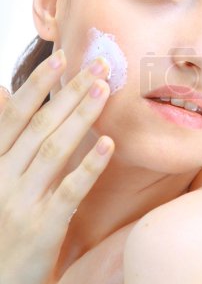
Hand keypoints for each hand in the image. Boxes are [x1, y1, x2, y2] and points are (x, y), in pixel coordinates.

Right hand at [0, 50, 113, 283]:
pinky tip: (108, 144)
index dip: (38, 83)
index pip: (17, 114)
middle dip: (70, 91)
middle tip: (99, 64)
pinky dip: (88, 166)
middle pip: (41, 124)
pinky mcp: (43, 227)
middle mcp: (3, 176)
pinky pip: (69, 191)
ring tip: (104, 90)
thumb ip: (4, 138)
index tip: (61, 56)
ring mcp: (22, 202)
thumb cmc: (0, 222)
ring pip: (54, 149)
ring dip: (81, 117)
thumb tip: (1, 93)